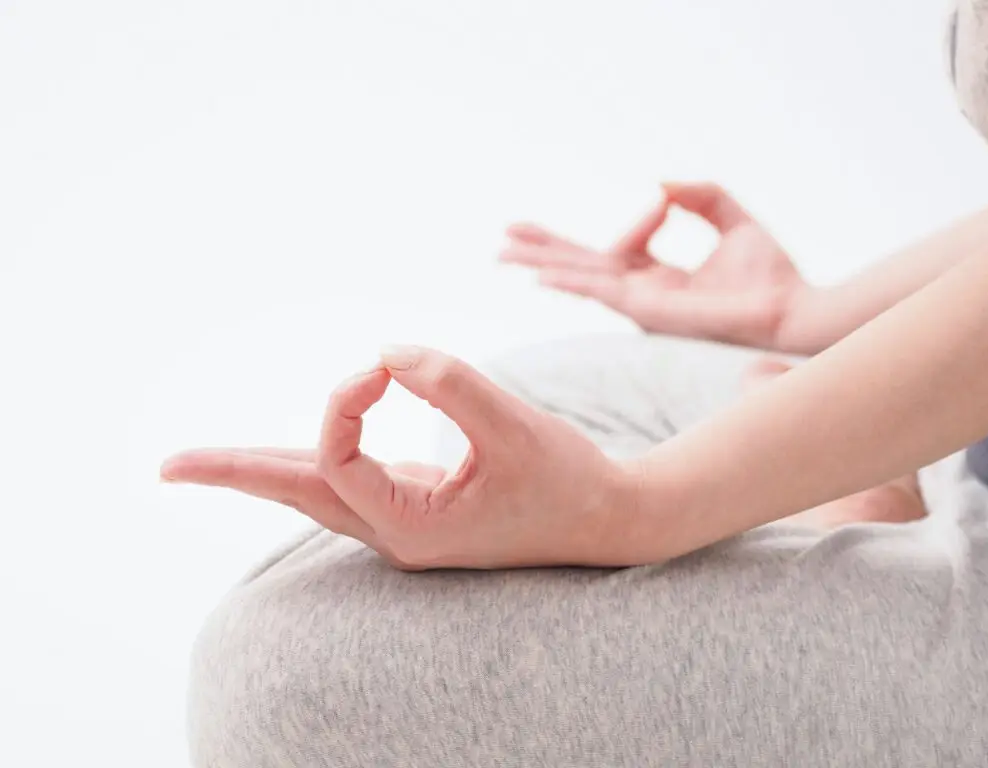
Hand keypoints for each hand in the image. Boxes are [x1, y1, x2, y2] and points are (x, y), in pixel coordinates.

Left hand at [160, 346, 638, 569]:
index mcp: (412, 526)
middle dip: (234, 475)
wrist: (609, 520)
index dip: (345, 400)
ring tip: (198, 466)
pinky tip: (278, 460)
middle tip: (166, 467)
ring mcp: (405, 523)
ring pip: (317, 494)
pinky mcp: (418, 507)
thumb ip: (451, 384)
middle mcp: (397, 533)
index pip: (337, 457)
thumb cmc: (570, 480)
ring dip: (261, 472)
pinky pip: (346, 483)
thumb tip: (387, 352)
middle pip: (297, 497)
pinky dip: (311, 461)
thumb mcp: (515, 427)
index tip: (384, 365)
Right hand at [500, 182, 806, 349]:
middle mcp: (643, 293)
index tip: (663, 200)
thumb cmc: (770, 274)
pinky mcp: (650, 310)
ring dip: (541, 264)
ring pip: (581, 278)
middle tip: (503, 241)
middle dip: (543, 251)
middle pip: (582, 267)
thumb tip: (658, 184)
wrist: (792, 308)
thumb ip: (698, 195)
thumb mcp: (733, 219)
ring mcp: (642, 304)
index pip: (622, 248)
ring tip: (502, 253)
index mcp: (660, 277)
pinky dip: (571, 281)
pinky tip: (541, 275)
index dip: (637, 220)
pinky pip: (603, 292)